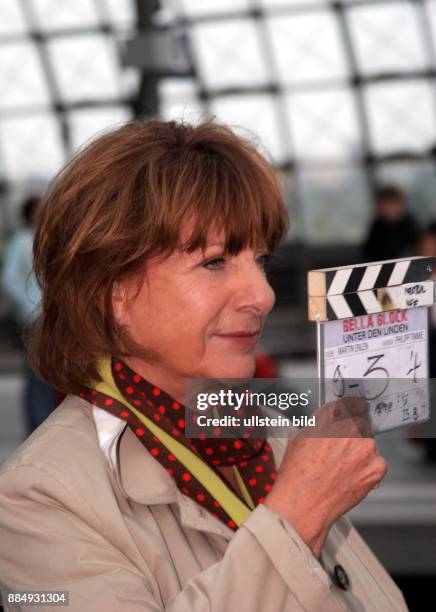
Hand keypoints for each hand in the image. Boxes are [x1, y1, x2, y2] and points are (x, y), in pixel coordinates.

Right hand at [264, 397, 386, 557]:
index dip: (347, 413)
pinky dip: (368, 470)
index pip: (349, 404)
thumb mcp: (298, 439)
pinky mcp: (377, 467)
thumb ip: (318, 425)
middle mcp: (351, 427)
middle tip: (341, 450)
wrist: (303, 505)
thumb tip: (327, 423)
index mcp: (331, 416)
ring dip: (360, 453)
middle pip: (361, 423)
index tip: (349, 417)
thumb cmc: (296, 475)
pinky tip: (350, 478)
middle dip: (353, 434)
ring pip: (368, 444)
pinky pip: (376, 463)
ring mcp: (366, 447)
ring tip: (342, 469)